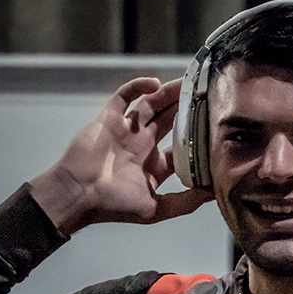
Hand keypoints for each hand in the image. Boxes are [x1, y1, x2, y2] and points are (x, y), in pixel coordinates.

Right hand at [30, 77, 213, 234]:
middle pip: (170, 120)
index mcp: (153, 166)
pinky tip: (155, 84)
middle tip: (205, 94)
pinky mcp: (109, 118)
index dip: (197, 136)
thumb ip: (184, 201)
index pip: (181, 146)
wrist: (77, 194)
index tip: (215, 125)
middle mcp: (141, 146)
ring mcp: (125, 130)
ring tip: (188, 83)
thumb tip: (214, 193)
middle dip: (186, 108)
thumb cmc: (112, 206)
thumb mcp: (155, 209)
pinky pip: (125, 96)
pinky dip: (138, 86)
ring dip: (169, 94)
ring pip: (152, 105)